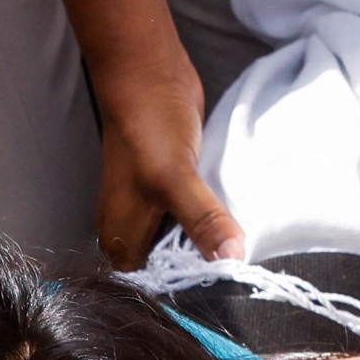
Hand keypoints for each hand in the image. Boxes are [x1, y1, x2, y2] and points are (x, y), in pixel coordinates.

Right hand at [96, 61, 241, 263]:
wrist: (149, 75)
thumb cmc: (149, 126)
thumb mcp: (176, 179)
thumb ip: (201, 221)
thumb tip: (231, 258)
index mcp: (120, 239)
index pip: (156, 283)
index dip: (189, 281)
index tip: (224, 276)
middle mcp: (131, 229)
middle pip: (173, 264)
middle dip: (204, 259)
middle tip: (237, 252)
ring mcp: (150, 209)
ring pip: (186, 238)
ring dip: (210, 236)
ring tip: (239, 234)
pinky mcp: (170, 190)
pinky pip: (194, 215)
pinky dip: (212, 215)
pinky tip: (233, 212)